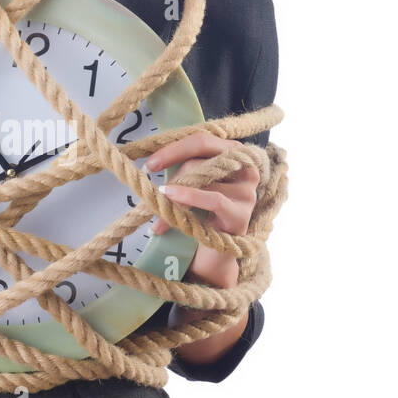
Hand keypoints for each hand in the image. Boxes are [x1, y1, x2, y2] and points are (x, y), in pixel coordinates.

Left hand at [144, 129, 259, 286]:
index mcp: (234, 154)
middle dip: (173, 176)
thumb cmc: (200, 217)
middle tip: (154, 193)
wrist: (212, 257)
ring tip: (159, 213)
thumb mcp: (191, 187)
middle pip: (201, 159)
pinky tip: (170, 202)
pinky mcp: (241, 215)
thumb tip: (153, 162)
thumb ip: (183, 170)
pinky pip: (213, 199)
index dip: (174, 149)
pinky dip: (189, 198)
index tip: (150, 164)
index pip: (202, 141)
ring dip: (175, 196)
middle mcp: (246, 169)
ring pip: (203, 178)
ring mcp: (247, 192)